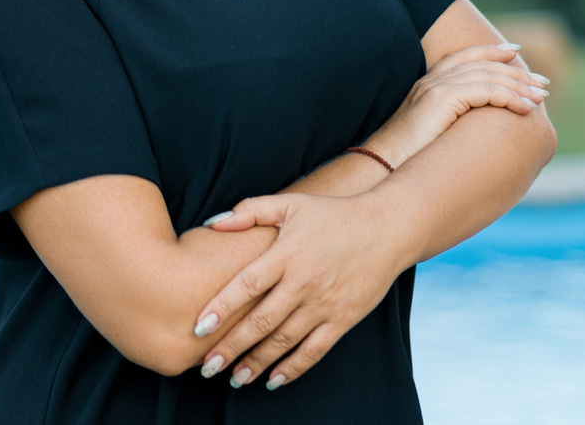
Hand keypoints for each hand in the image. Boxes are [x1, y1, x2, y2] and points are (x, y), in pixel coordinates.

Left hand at [194, 192, 399, 390]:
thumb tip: (213, 223)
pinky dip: (293, 368)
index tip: (199, 328)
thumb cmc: (331, 214)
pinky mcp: (343, 319)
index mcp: (287, 253)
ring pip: (284, 341)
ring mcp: (324, 304)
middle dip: (231, 346)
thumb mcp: (290, 203)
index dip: (221, 307)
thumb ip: (250, 211)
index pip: (247, 284)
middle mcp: (303, 282)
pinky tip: (273, 380)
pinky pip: (314, 350)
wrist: (385, 229)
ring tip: (234, 378)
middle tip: (207, 367)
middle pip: (260, 321)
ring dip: (257, 363)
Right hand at [366, 43, 548, 167]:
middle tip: (542, 83)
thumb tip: (478, 137)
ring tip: (540, 98)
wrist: (383, 167)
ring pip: (488, 76)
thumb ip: (451, 125)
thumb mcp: (431, 136)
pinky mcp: (441, 98)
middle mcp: (432, 81)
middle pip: (482, 63)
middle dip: (515, 71)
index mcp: (428, 85)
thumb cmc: (406, 161)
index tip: (515, 53)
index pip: (464, 56)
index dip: (491, 51)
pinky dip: (509, 97)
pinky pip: (486, 91)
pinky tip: (524, 109)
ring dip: (519, 86)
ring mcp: (435, 87)